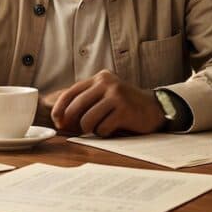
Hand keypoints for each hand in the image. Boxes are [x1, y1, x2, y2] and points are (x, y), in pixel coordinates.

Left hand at [50, 70, 164, 136]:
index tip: (57, 121)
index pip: (71, 92)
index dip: (59, 108)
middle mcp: (107, 83)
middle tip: (75, 130)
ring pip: (88, 119)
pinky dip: (103, 132)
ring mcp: (116, 96)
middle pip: (77, 106)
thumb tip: (61, 117)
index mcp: (99, 78)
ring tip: (99, 127)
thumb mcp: (105, 94)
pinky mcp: (124, 110)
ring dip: (90, 129)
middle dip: (72, 122)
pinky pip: (102, 128)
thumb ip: (87, 100)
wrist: (154, 108)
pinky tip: (112, 128)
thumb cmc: (124, 105)